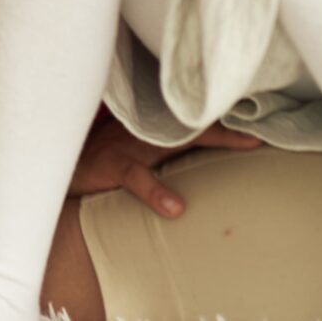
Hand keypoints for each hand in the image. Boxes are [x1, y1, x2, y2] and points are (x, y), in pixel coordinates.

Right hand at [68, 114, 262, 216]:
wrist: (56, 162)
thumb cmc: (100, 155)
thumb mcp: (131, 146)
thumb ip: (162, 145)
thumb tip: (200, 156)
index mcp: (150, 123)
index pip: (193, 116)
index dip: (226, 114)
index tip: (261, 117)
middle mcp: (145, 127)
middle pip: (195, 120)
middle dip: (231, 122)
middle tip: (265, 128)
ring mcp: (129, 143)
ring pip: (176, 138)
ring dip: (210, 139)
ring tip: (243, 145)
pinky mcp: (113, 164)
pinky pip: (137, 177)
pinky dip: (156, 191)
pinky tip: (175, 208)